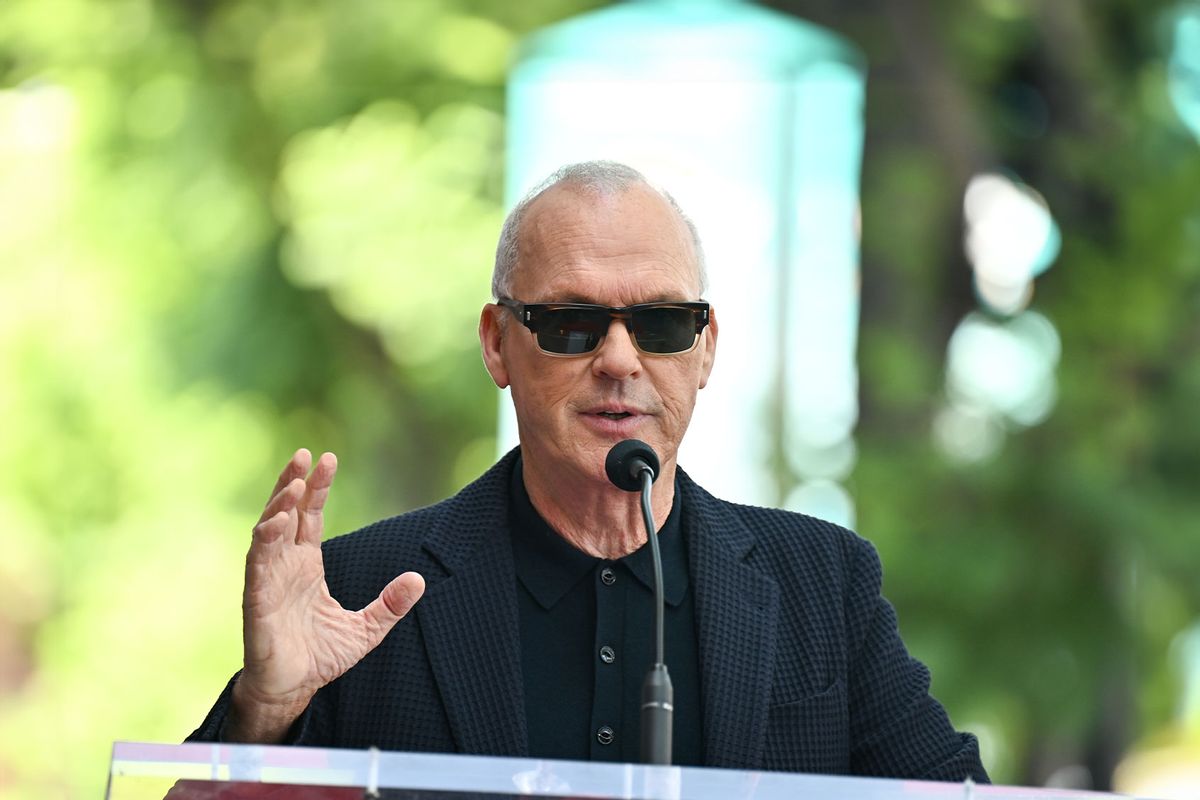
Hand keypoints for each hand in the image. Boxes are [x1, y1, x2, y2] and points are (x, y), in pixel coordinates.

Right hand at [226, 449, 424, 742]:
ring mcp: (268, 580)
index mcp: (306, 565)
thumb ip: (390, 604)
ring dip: (279, 505)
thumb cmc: (320, 655)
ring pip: (267, 533)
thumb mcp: (366, 629)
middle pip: (285, 513)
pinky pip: (258, 565)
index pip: (311, 516)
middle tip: (304, 453)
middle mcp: (284, 565)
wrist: (292, 690)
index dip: (318, 488)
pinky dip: (265, 542)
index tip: (328, 458)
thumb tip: (420, 580)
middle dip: (293, 482)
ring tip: (295, 483)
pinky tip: (276, 522)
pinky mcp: (256, 601)